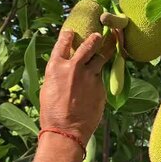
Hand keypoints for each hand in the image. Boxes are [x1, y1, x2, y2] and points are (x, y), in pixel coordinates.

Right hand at [39, 30, 115, 144]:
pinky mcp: (100, 86)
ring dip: (105, 52)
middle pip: (88, 46)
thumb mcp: (48, 88)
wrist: (67, 130)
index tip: (71, 31)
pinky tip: (100, 81)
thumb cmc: (52, 113)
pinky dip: (100, 78)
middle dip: (95, 38)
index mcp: (56, 67)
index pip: (62, 44)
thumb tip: (65, 69)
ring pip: (101, 58)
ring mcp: (90, 76)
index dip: (67, 36)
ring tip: (111, 46)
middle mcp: (74, 67)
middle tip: (99, 35)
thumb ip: (59, 75)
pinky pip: (102, 78)